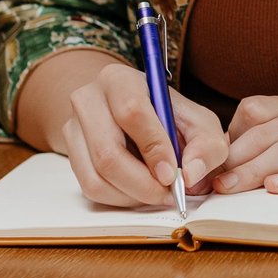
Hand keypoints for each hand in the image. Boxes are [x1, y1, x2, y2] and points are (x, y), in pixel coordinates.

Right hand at [54, 58, 229, 207]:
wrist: (134, 115)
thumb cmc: (169, 117)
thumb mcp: (198, 122)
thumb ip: (207, 144)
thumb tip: (191, 174)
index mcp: (120, 80)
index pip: (132, 113)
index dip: (154, 148)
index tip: (173, 174)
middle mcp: (88, 99)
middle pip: (107, 151)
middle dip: (142, 183)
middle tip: (168, 194)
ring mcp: (73, 127)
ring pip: (96, 176)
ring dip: (132, 195)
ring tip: (158, 193)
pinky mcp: (70, 153)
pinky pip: (90, 188)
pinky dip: (119, 198)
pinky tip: (139, 192)